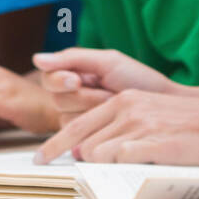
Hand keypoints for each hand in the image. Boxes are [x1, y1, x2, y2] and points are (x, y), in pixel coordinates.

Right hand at [31, 48, 175, 125]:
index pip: (49, 78)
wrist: (162, 102)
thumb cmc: (136, 78)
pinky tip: (112, 121)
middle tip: (108, 93)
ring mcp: (78, 120)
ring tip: (115, 105)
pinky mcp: (88, 140)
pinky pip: (79, 137)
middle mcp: (71, 99)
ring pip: (67, 120)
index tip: (76, 79)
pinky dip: (98, 127)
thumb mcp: (107, 61)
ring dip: (94, 111)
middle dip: (85, 96)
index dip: (59, 81)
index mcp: (72, 76)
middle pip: (58, 100)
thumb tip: (36, 58)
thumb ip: (72, 58)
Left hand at [34, 89, 198, 165]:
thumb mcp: (150, 115)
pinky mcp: (152, 144)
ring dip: (104, 169)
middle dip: (80, 163)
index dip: (54, 145)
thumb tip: (84, 152)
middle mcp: (127, 109)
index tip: (39, 160)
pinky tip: (135, 172)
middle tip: (79, 177)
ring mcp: (139, 126)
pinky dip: (120, 171)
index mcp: (124, 100)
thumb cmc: (190, 126)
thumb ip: (117, 127)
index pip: (77, 125)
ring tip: (126, 171)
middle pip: (83, 144)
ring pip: (97, 155)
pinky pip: (118, 163)